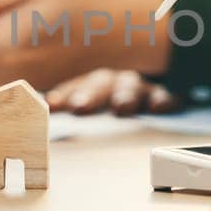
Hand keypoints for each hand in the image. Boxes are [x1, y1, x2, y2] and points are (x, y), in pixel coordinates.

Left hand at [45, 68, 183, 115]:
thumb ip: (72, 124)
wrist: (158, 117)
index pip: (76, 88)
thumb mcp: (91, 122)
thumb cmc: (113, 123)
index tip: (53, 105)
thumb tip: (44, 126)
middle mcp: (116, 84)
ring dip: (124, 94)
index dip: (64, 94)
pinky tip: (158, 107)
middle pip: (101, 84)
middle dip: (90, 95)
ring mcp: (141, 90)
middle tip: (80, 107)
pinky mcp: (166, 98)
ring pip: (131, 87)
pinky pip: (166, 95)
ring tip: (120, 107)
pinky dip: (163, 99)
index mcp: (95, 87)